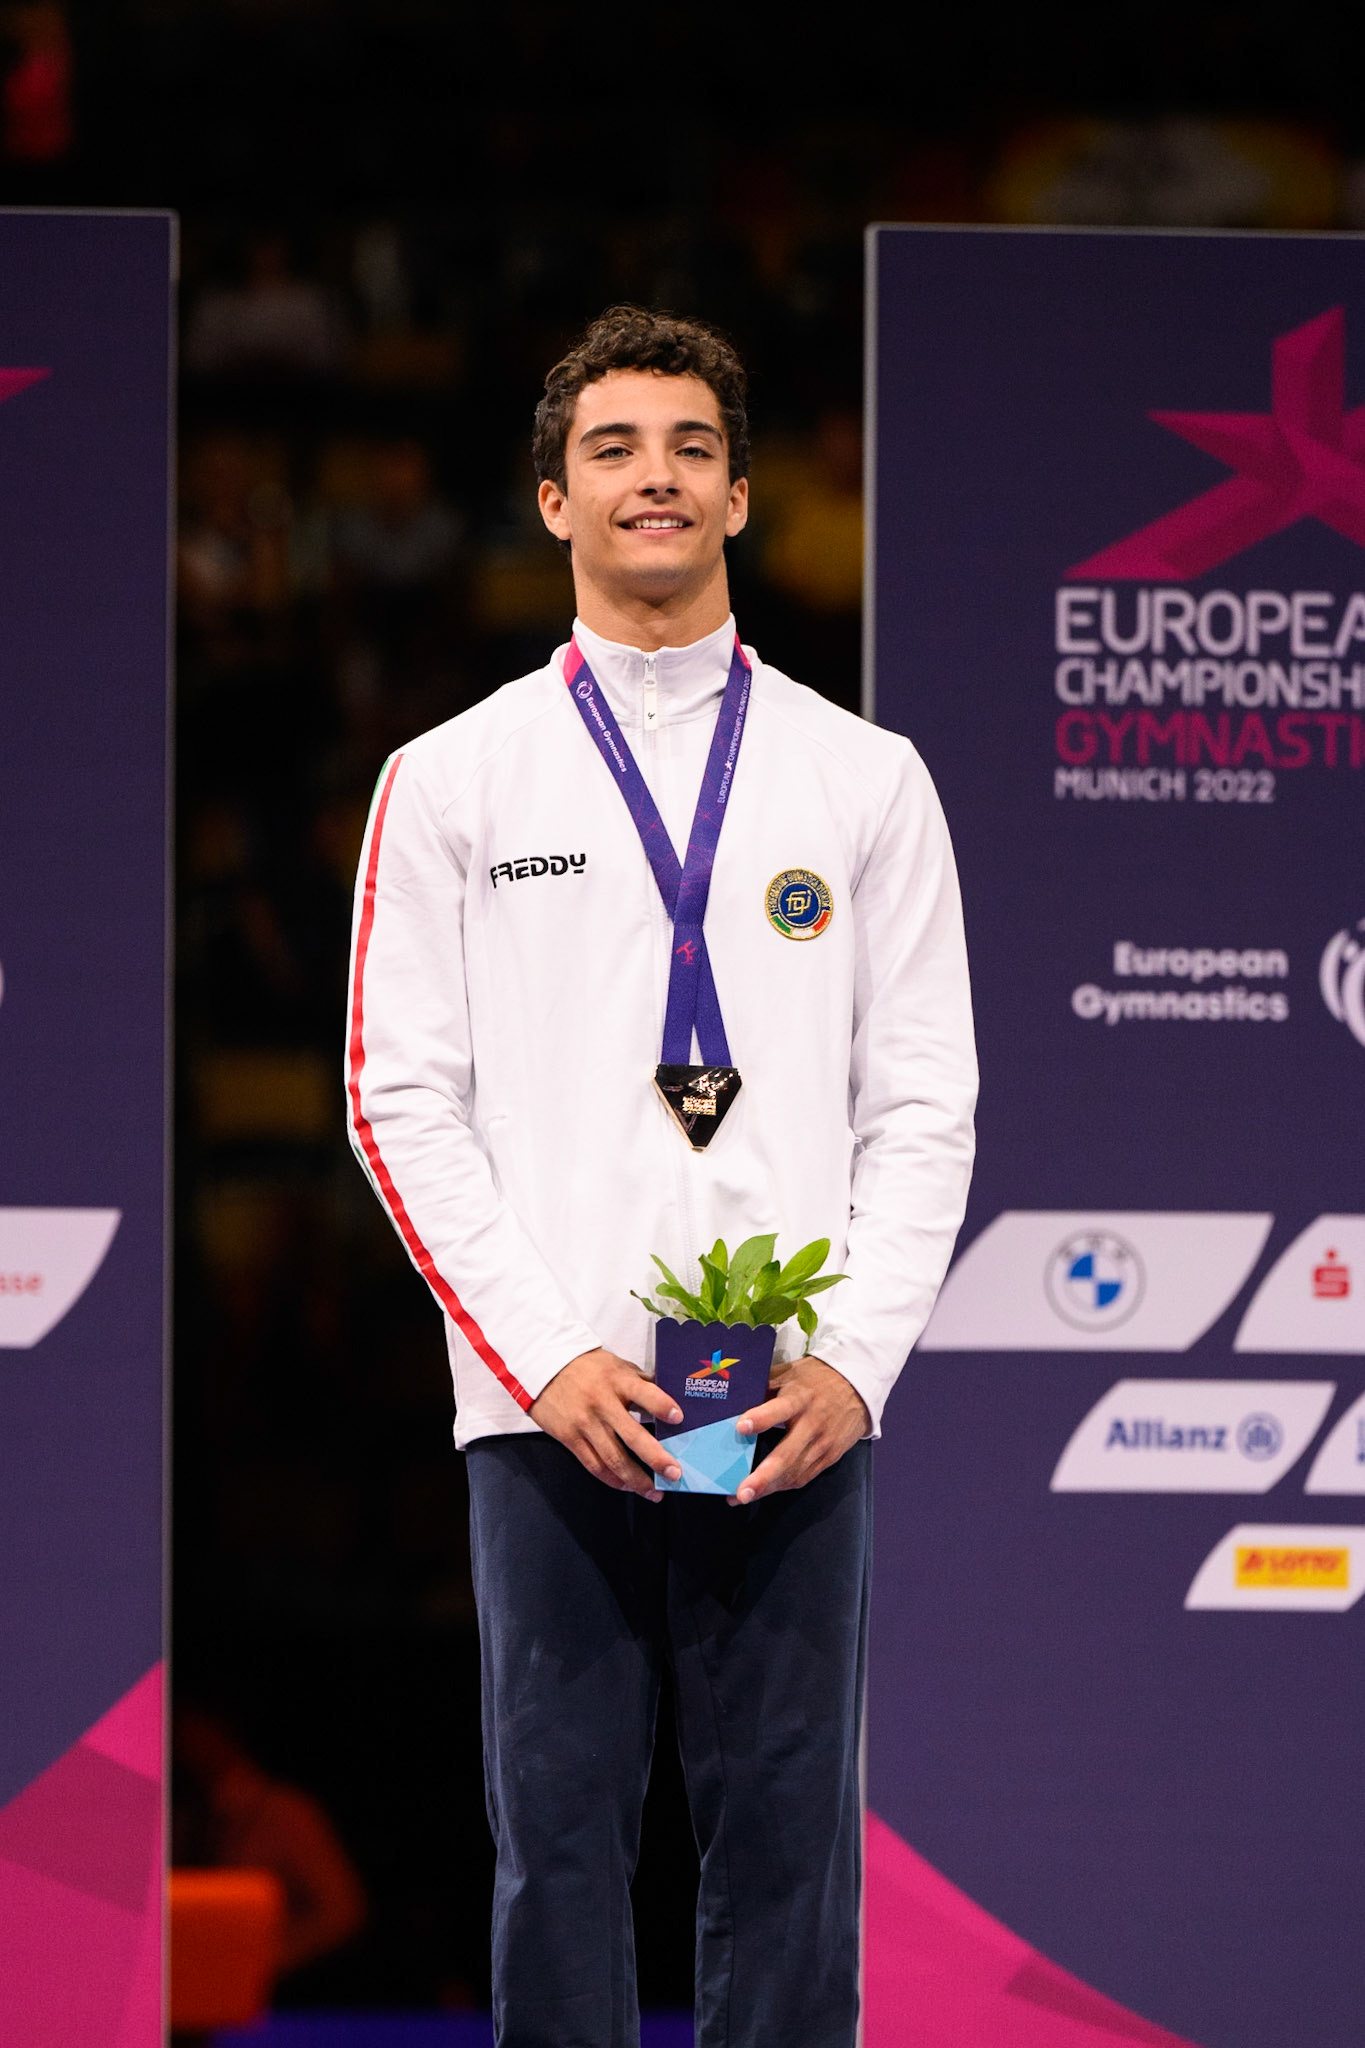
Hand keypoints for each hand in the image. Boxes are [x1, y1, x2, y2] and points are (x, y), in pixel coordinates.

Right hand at [530, 1347, 684, 1498]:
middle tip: (674, 1474)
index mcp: (617, 1380)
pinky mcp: (569, 1438)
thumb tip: (669, 1398)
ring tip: (654, 1492)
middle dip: (655, 1458)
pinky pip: (593, 1464)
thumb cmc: (587, 1366)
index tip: (679, 1418)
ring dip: (635, 1480)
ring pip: (613, 1458)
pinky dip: (612, 1479)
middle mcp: (602, 1403)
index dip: (661, 1405)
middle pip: (632, 1435)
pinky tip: (626, 1486)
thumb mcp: (616, 1365)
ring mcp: (585, 1423)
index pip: (644, 1393)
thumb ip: (640, 1382)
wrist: (543, 1367)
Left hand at [729, 1356, 869, 1503]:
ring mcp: (823, 1443)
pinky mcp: (830, 1457)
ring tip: (743, 1496)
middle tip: (742, 1492)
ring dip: (769, 1488)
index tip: (741, 1427)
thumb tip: (731, 1398)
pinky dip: (783, 1485)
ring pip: (795, 1472)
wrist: (857, 1388)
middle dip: (764, 1476)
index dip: (761, 1418)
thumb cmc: (815, 1379)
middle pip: (788, 1454)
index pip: (780, 1408)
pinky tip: (765, 1490)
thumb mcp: (789, 1373)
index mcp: (800, 1397)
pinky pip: (804, 1476)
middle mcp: (812, 1423)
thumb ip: (764, 1386)